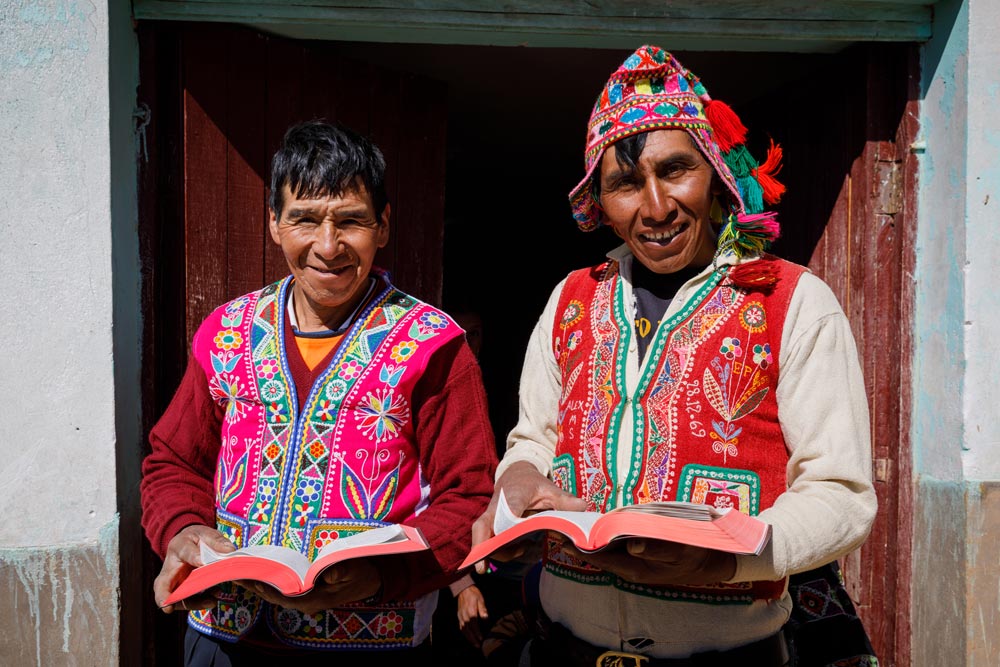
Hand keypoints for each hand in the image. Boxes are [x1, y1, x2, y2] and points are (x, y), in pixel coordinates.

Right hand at [153, 524, 235, 612]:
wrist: (190, 543)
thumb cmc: (197, 539)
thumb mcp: (206, 534)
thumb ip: (217, 541)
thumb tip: (230, 551)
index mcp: (179, 547)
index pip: (184, 552)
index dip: (193, 558)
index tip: (202, 562)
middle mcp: (171, 567)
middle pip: (162, 585)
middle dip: (164, 596)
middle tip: (169, 607)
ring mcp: (175, 582)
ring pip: (175, 597)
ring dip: (193, 603)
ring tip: (212, 601)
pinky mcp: (182, 591)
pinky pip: (188, 601)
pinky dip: (200, 603)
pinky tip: (213, 599)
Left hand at [240, 559, 381, 615]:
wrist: (372, 580)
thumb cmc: (362, 573)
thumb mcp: (355, 568)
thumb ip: (342, 570)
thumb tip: (328, 575)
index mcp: (315, 599)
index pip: (283, 595)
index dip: (264, 587)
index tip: (248, 577)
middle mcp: (306, 601)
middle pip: (274, 595)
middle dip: (254, 584)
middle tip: (234, 572)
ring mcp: (306, 598)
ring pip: (276, 592)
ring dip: (258, 582)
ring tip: (240, 570)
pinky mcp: (306, 591)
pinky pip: (282, 587)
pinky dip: (269, 580)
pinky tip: (259, 571)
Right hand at [456, 584, 488, 648]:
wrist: (463, 589)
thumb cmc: (473, 594)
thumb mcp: (480, 600)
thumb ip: (483, 609)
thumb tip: (486, 618)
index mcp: (470, 612)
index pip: (474, 626)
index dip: (477, 633)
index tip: (481, 639)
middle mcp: (464, 616)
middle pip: (467, 631)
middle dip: (472, 639)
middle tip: (478, 645)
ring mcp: (460, 616)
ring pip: (463, 630)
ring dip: (468, 638)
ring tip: (474, 643)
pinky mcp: (459, 616)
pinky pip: (461, 627)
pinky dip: (464, 633)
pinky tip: (468, 636)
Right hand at [471, 461, 585, 573]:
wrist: (515, 475)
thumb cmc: (532, 484)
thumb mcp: (550, 489)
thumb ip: (564, 499)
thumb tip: (583, 507)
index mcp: (512, 496)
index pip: (507, 511)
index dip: (504, 526)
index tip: (504, 538)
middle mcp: (496, 508)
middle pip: (482, 528)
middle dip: (482, 546)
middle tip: (483, 567)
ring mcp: (490, 518)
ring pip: (483, 537)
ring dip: (496, 551)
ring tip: (521, 551)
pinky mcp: (490, 526)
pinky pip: (486, 540)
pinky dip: (497, 551)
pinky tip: (519, 551)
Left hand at [563, 539, 736, 586]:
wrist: (712, 561)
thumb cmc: (697, 554)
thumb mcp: (682, 551)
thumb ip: (657, 549)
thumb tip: (632, 546)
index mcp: (636, 569)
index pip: (601, 558)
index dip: (581, 547)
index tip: (564, 534)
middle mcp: (630, 567)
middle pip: (597, 554)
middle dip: (579, 541)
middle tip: (557, 524)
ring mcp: (633, 562)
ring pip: (604, 549)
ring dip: (588, 537)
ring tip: (568, 522)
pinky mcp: (638, 554)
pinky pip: (614, 545)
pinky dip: (602, 535)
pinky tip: (593, 523)